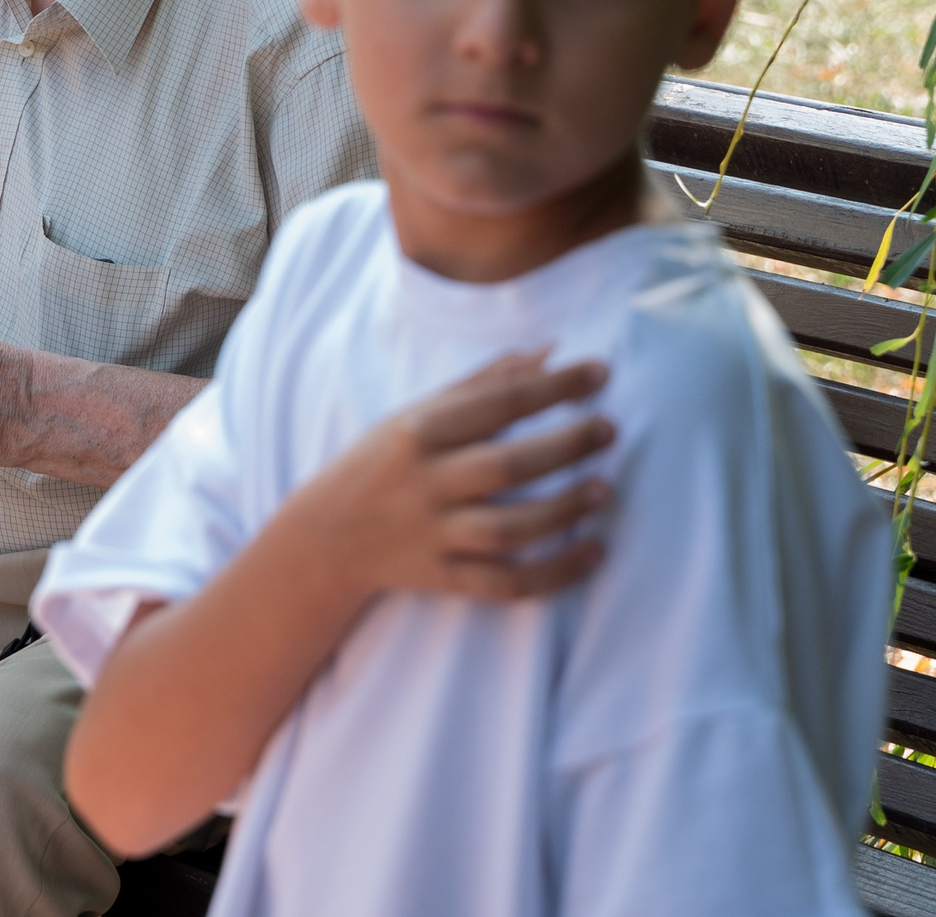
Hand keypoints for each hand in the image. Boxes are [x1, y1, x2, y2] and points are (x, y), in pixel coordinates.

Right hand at [292, 350, 613, 604]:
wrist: (327, 537)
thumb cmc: (383, 462)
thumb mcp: (415, 413)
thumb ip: (481, 385)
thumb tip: (548, 352)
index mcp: (418, 431)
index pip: (497, 402)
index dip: (554, 385)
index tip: (600, 372)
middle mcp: (425, 483)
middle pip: (506, 466)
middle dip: (566, 446)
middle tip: (608, 431)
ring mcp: (434, 534)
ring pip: (508, 529)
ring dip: (564, 510)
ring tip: (603, 490)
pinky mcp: (443, 577)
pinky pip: (506, 583)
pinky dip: (554, 573)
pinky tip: (592, 553)